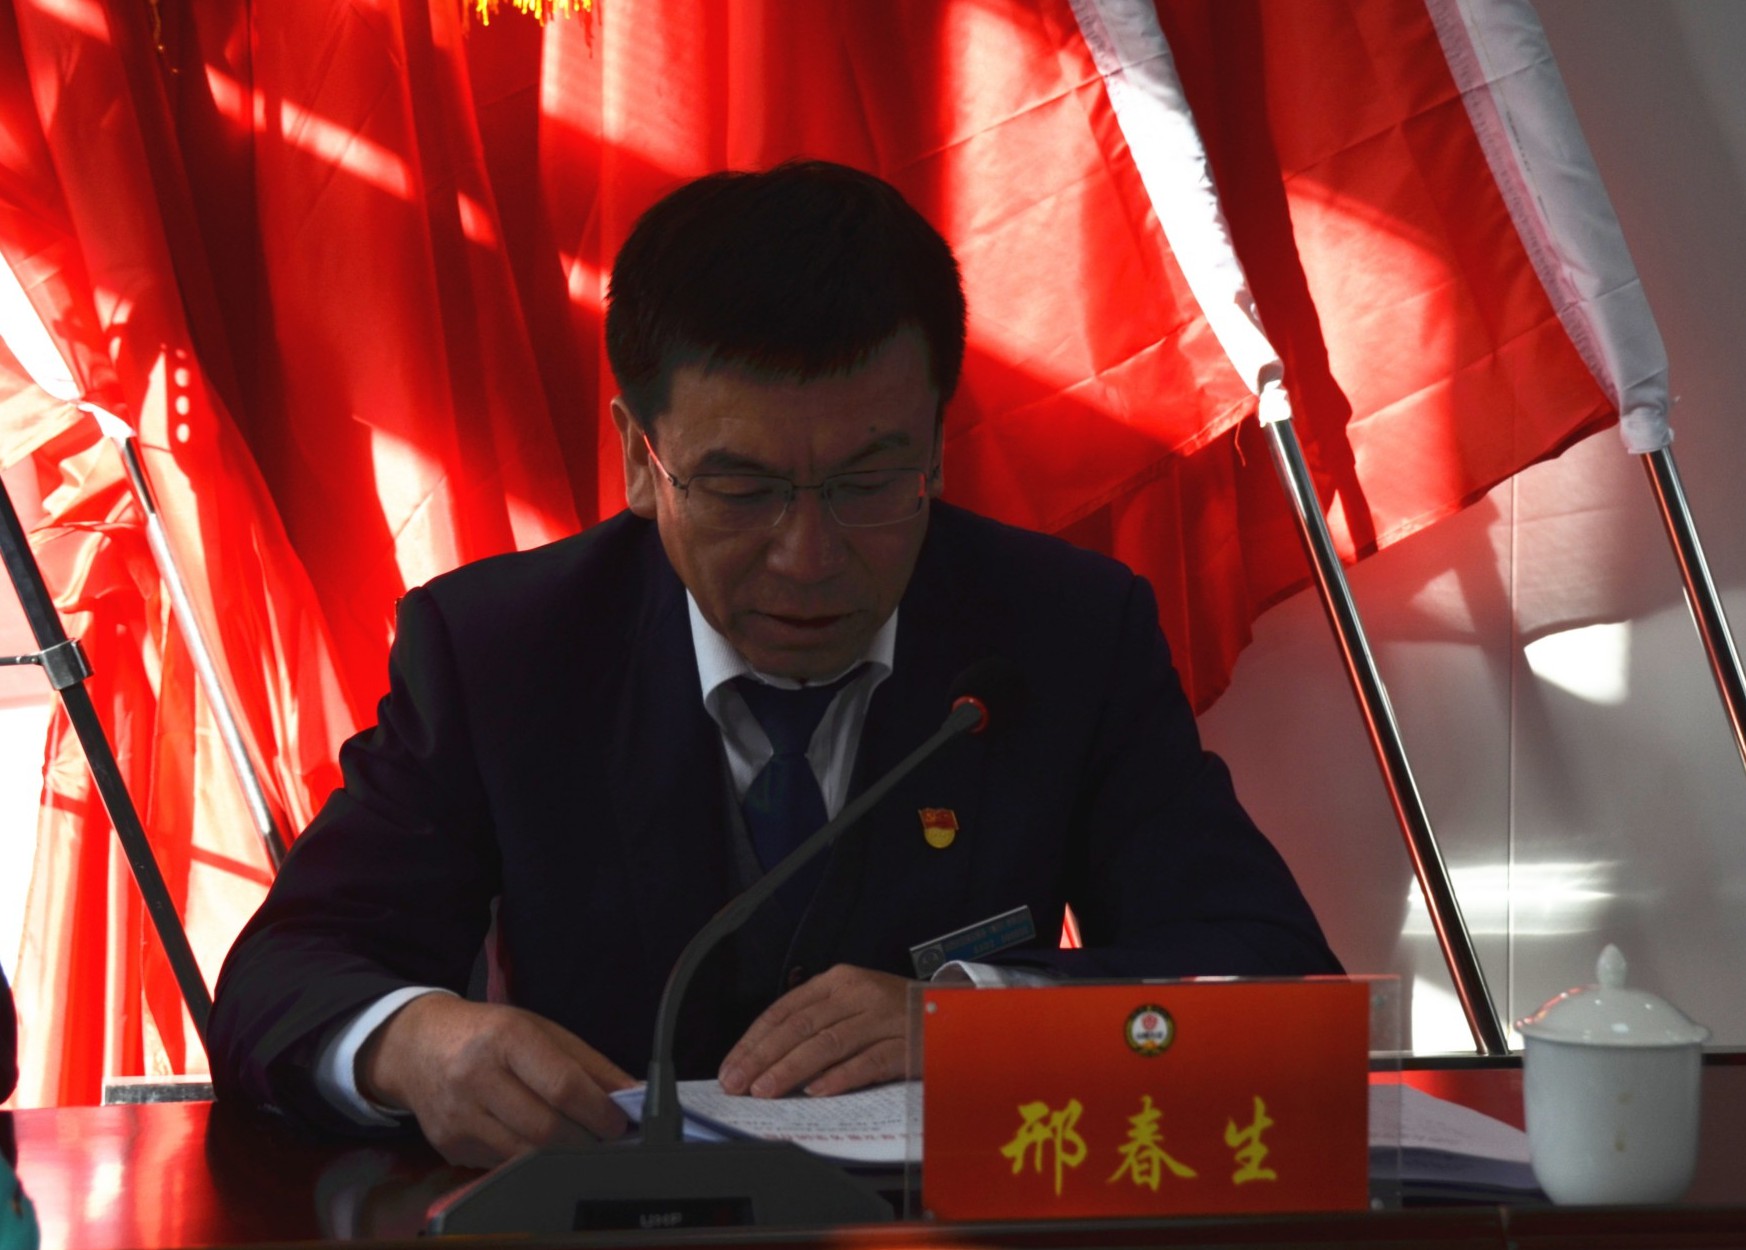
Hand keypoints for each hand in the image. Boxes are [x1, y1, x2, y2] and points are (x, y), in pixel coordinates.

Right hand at [358, 995, 634, 1166]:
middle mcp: (476, 1076)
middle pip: (546, 1128)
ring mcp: (458, 1115)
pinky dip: (529, 1160)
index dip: (598, 1110)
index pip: (562, 1085)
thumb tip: (632, 1094)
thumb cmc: (488, 1034)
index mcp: (506, 1038)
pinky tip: (537, 1143)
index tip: (619, 1122)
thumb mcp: (540, 1031)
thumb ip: (588, 1064)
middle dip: (585, 1139)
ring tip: (577, 1141)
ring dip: (561, 1155)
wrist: (417, 1045)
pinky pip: (503, 1165)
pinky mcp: (449, 1145)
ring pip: (526, 1155)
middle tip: (603, 1137)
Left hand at [717, 964, 913, 1098]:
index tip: (732, 1066)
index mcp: (839, 981)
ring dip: (791, 1069)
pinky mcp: (906, 1045)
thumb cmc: (893, 1014)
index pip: (785, 1009)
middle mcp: (859, 993)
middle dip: (763, 1057)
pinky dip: (840, 1077)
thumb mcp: (852, 1004)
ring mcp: (884, 1018)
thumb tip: (764, 1059)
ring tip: (766, 1089)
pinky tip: (817, 1091)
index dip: (754, 1039)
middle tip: (738, 1083)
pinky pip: (868, 1062)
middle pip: (801, 1026)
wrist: (952, 1013)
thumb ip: (815, 1022)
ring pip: (829, 1043)